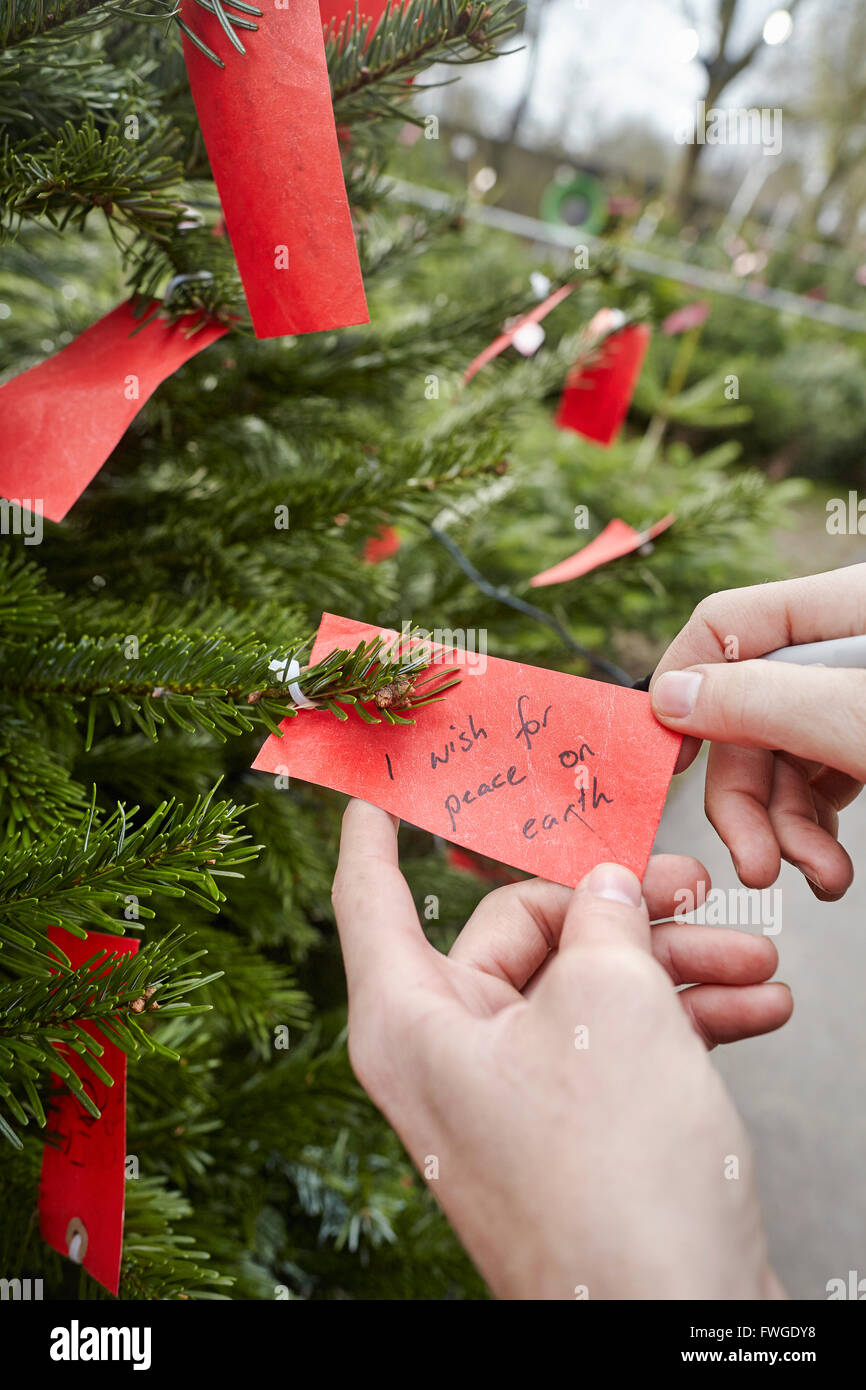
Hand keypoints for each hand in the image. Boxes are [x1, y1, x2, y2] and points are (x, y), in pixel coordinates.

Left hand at [332, 800, 789, 1299]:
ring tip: (752, 955)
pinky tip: (752, 1009)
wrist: (671, 1324)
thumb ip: (606, 918)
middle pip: (518, 934)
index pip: (372, 895)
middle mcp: (447, 1058)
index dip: (375, 828)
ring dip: (672, 967)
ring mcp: (507, 1102)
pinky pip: (610, 1047)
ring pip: (582, 991)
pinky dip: (678, 1023)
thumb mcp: (614, 1004)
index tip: (379, 781)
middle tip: (692, 885)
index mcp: (413, 1020)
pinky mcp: (565, 1137)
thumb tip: (607, 889)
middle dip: (618, 908)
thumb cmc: (614, 1180)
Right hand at [650, 567, 865, 899]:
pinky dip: (818, 825)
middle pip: (750, 711)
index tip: (666, 762)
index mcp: (842, 606)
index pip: (725, 626)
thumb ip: (765, 702)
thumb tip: (671, 696)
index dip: (683, 689)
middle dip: (749, 797)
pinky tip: (830, 866)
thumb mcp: (862, 717)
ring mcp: (859, 696)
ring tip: (823, 878)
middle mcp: (844, 647)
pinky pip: (824, 775)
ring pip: (786, 756)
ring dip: (787, 828)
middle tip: (757, 866)